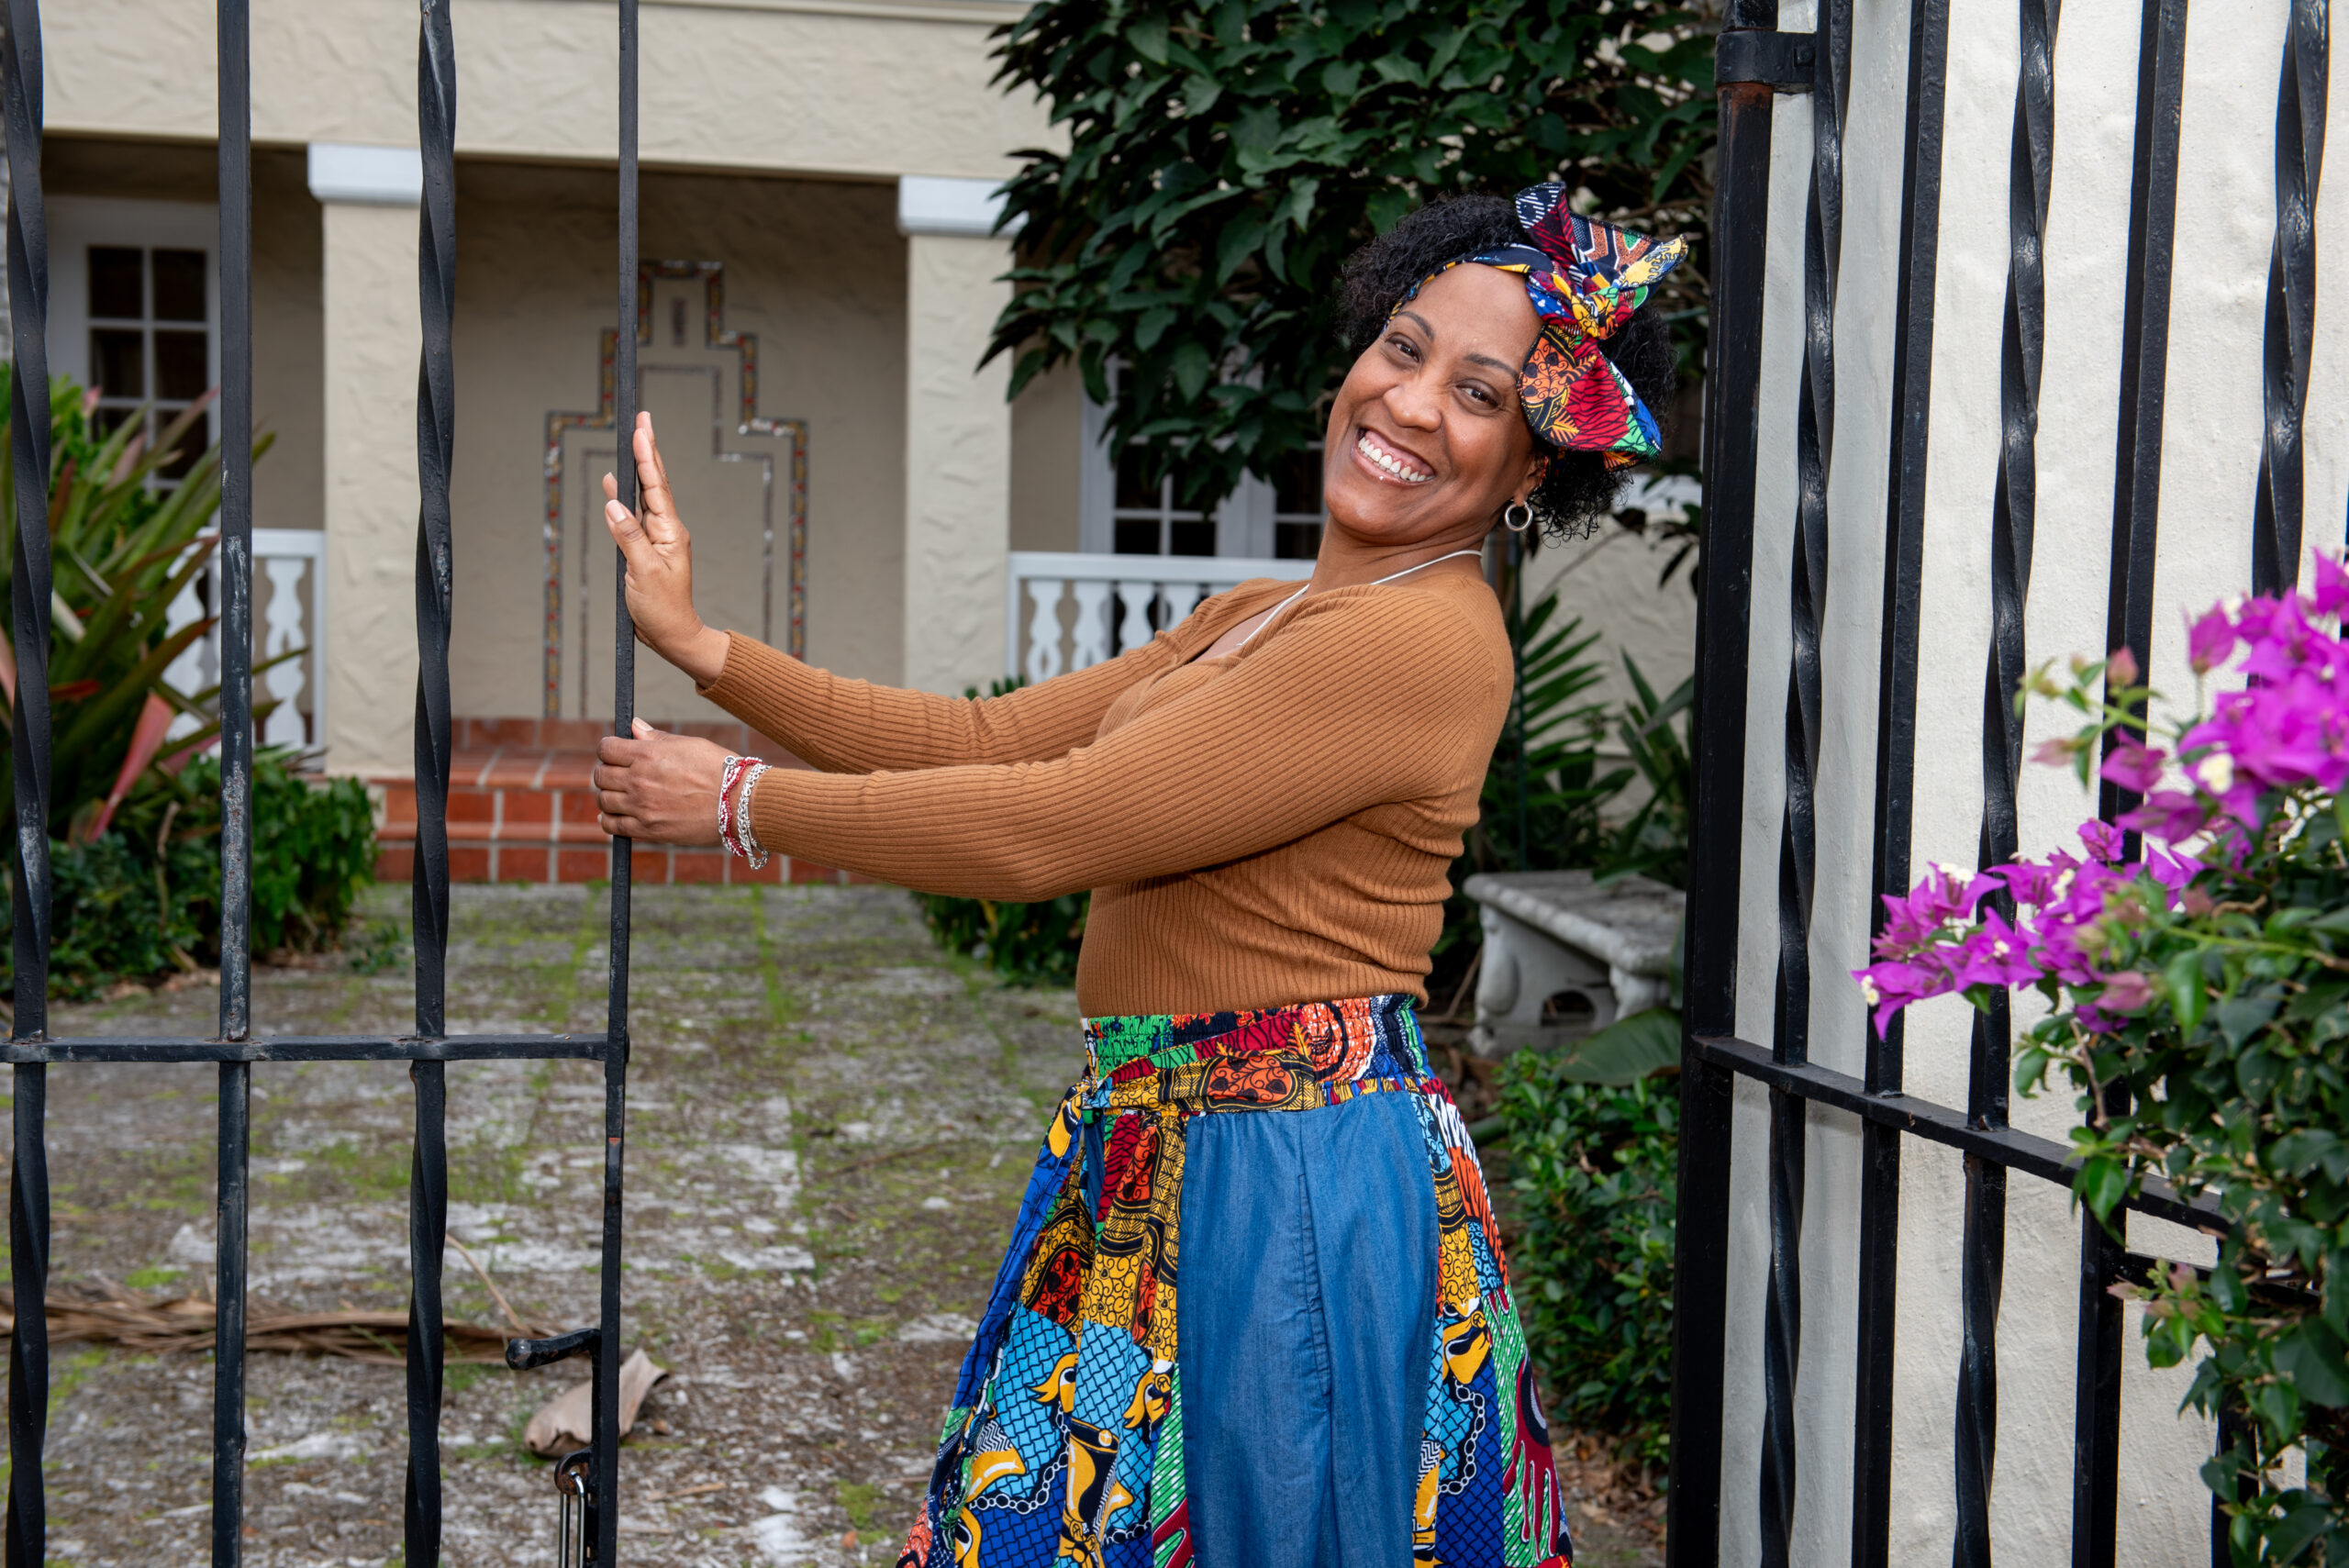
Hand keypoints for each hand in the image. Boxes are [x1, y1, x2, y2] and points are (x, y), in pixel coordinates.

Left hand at [592, 719, 732, 844]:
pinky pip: (612, 826)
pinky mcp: (648, 830)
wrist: (740, 803)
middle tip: (620, 773)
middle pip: (601, 775)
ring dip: (609, 795)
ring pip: (604, 800)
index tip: (615, 752)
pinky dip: (609, 820)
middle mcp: (639, 781)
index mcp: (648, 755)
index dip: (608, 748)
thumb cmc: (720, 769)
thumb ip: (656, 737)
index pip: (607, 748)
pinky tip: (616, 815)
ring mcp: (642, 807)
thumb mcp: (689, 744)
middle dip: (607, 771)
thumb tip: (634, 726)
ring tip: (622, 795)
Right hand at [603, 412, 729, 686]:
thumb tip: (614, 505)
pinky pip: (634, 516)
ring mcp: (657, 538)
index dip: (647, 456)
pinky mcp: (647, 548)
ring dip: (637, 468)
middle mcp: (666, 530)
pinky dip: (625, 497)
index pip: (656, 486)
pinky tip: (616, 484)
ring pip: (644, 496)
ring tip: (633, 440)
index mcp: (671, 532)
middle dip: (647, 450)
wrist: (672, 635)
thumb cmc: (661, 609)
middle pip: (655, 482)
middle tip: (643, 419)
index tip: (641, 428)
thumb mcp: (643, 573)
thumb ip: (628, 537)